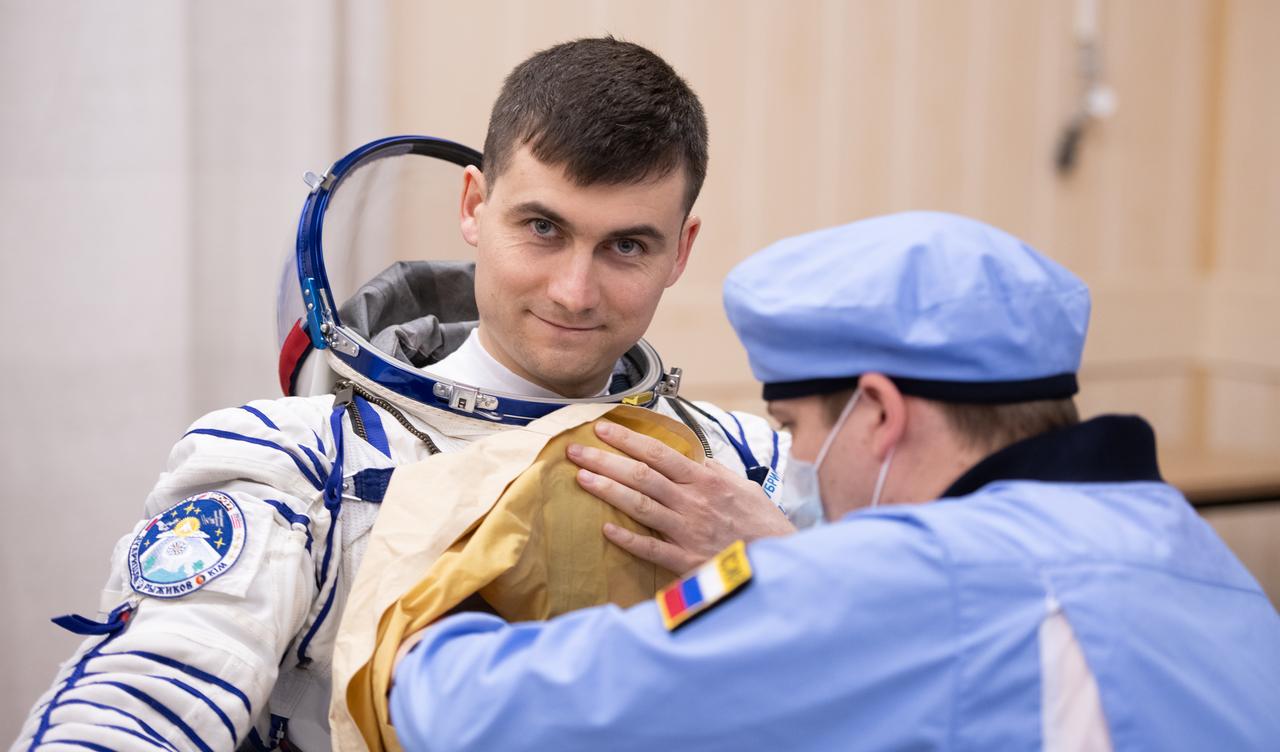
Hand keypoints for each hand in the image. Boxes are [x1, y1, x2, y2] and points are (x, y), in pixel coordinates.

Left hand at [567, 420, 794, 573]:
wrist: (779, 559)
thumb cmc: (760, 523)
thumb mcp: (740, 486)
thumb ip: (711, 471)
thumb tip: (689, 456)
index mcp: (705, 480)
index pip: (658, 452)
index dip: (627, 439)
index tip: (602, 428)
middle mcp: (692, 501)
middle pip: (640, 475)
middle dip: (605, 460)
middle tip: (576, 450)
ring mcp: (686, 531)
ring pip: (640, 505)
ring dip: (608, 490)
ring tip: (582, 478)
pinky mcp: (686, 560)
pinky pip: (650, 549)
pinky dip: (627, 539)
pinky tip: (606, 528)